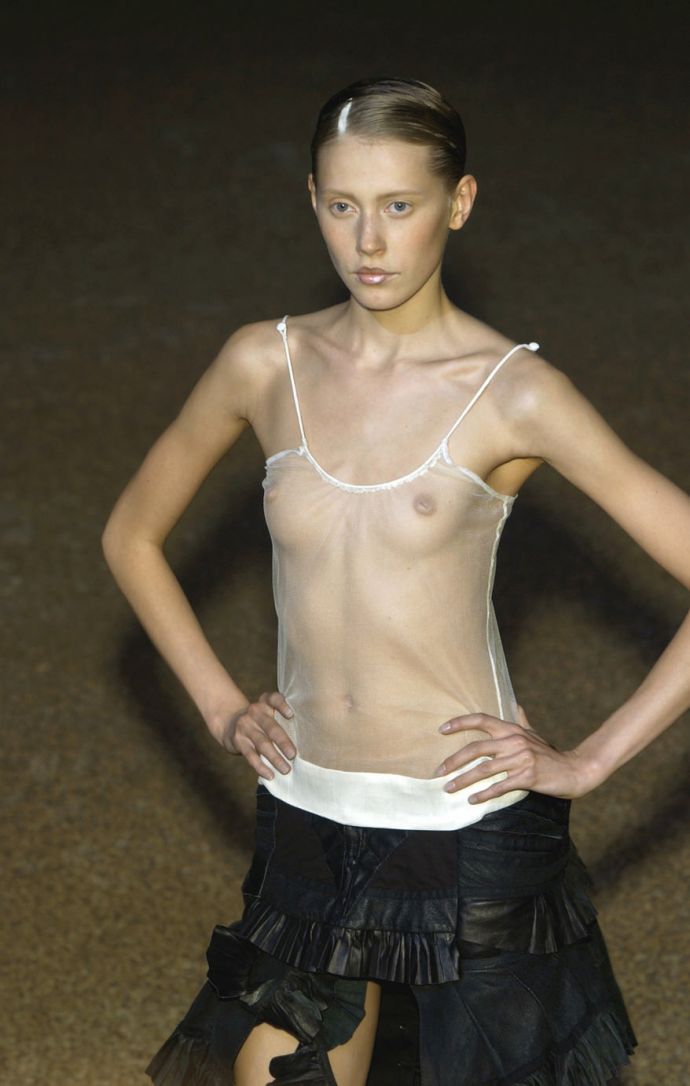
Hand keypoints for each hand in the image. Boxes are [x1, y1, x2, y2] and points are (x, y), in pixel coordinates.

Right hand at [223, 691, 295, 779]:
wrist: (229, 723)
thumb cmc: (259, 720)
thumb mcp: (267, 711)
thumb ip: (282, 718)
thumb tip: (306, 740)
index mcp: (265, 703)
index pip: (273, 698)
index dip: (282, 705)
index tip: (291, 715)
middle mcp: (255, 712)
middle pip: (271, 727)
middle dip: (283, 742)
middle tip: (293, 755)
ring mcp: (245, 726)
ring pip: (262, 744)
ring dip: (275, 758)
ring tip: (286, 769)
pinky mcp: (238, 741)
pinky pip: (250, 756)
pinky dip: (261, 767)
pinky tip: (270, 774)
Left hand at [434, 705, 594, 801]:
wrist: (574, 770)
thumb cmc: (550, 754)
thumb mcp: (534, 734)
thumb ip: (522, 720)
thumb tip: (516, 705)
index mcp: (512, 729)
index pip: (481, 720)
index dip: (460, 723)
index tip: (441, 730)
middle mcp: (514, 741)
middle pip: (476, 748)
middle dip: (454, 761)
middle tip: (439, 772)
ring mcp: (521, 758)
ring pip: (485, 769)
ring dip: (464, 780)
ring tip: (449, 789)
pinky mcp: (527, 776)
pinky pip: (500, 786)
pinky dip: (484, 794)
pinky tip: (473, 800)